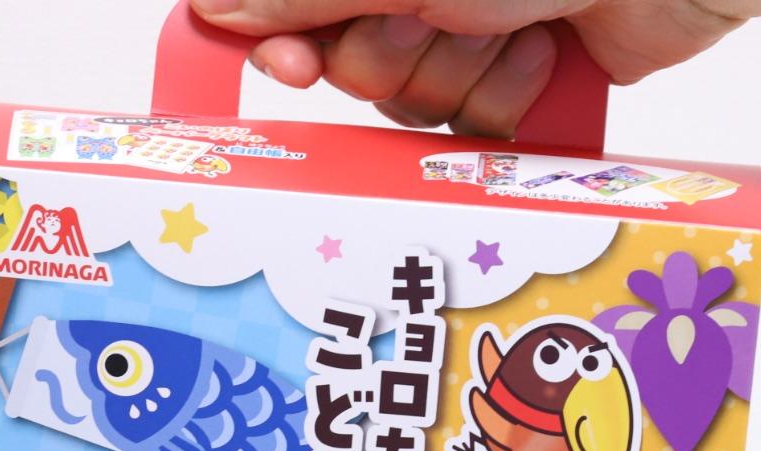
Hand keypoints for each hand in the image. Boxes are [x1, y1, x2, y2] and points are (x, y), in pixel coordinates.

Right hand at [190, 0, 748, 137]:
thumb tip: (215, 9)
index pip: (287, 8)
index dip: (280, 43)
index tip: (291, 66)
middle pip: (347, 65)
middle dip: (396, 53)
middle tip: (444, 16)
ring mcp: (469, 27)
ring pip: (410, 106)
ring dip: (462, 74)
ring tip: (513, 25)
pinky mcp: (520, 72)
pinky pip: (474, 129)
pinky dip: (509, 96)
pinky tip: (545, 51)